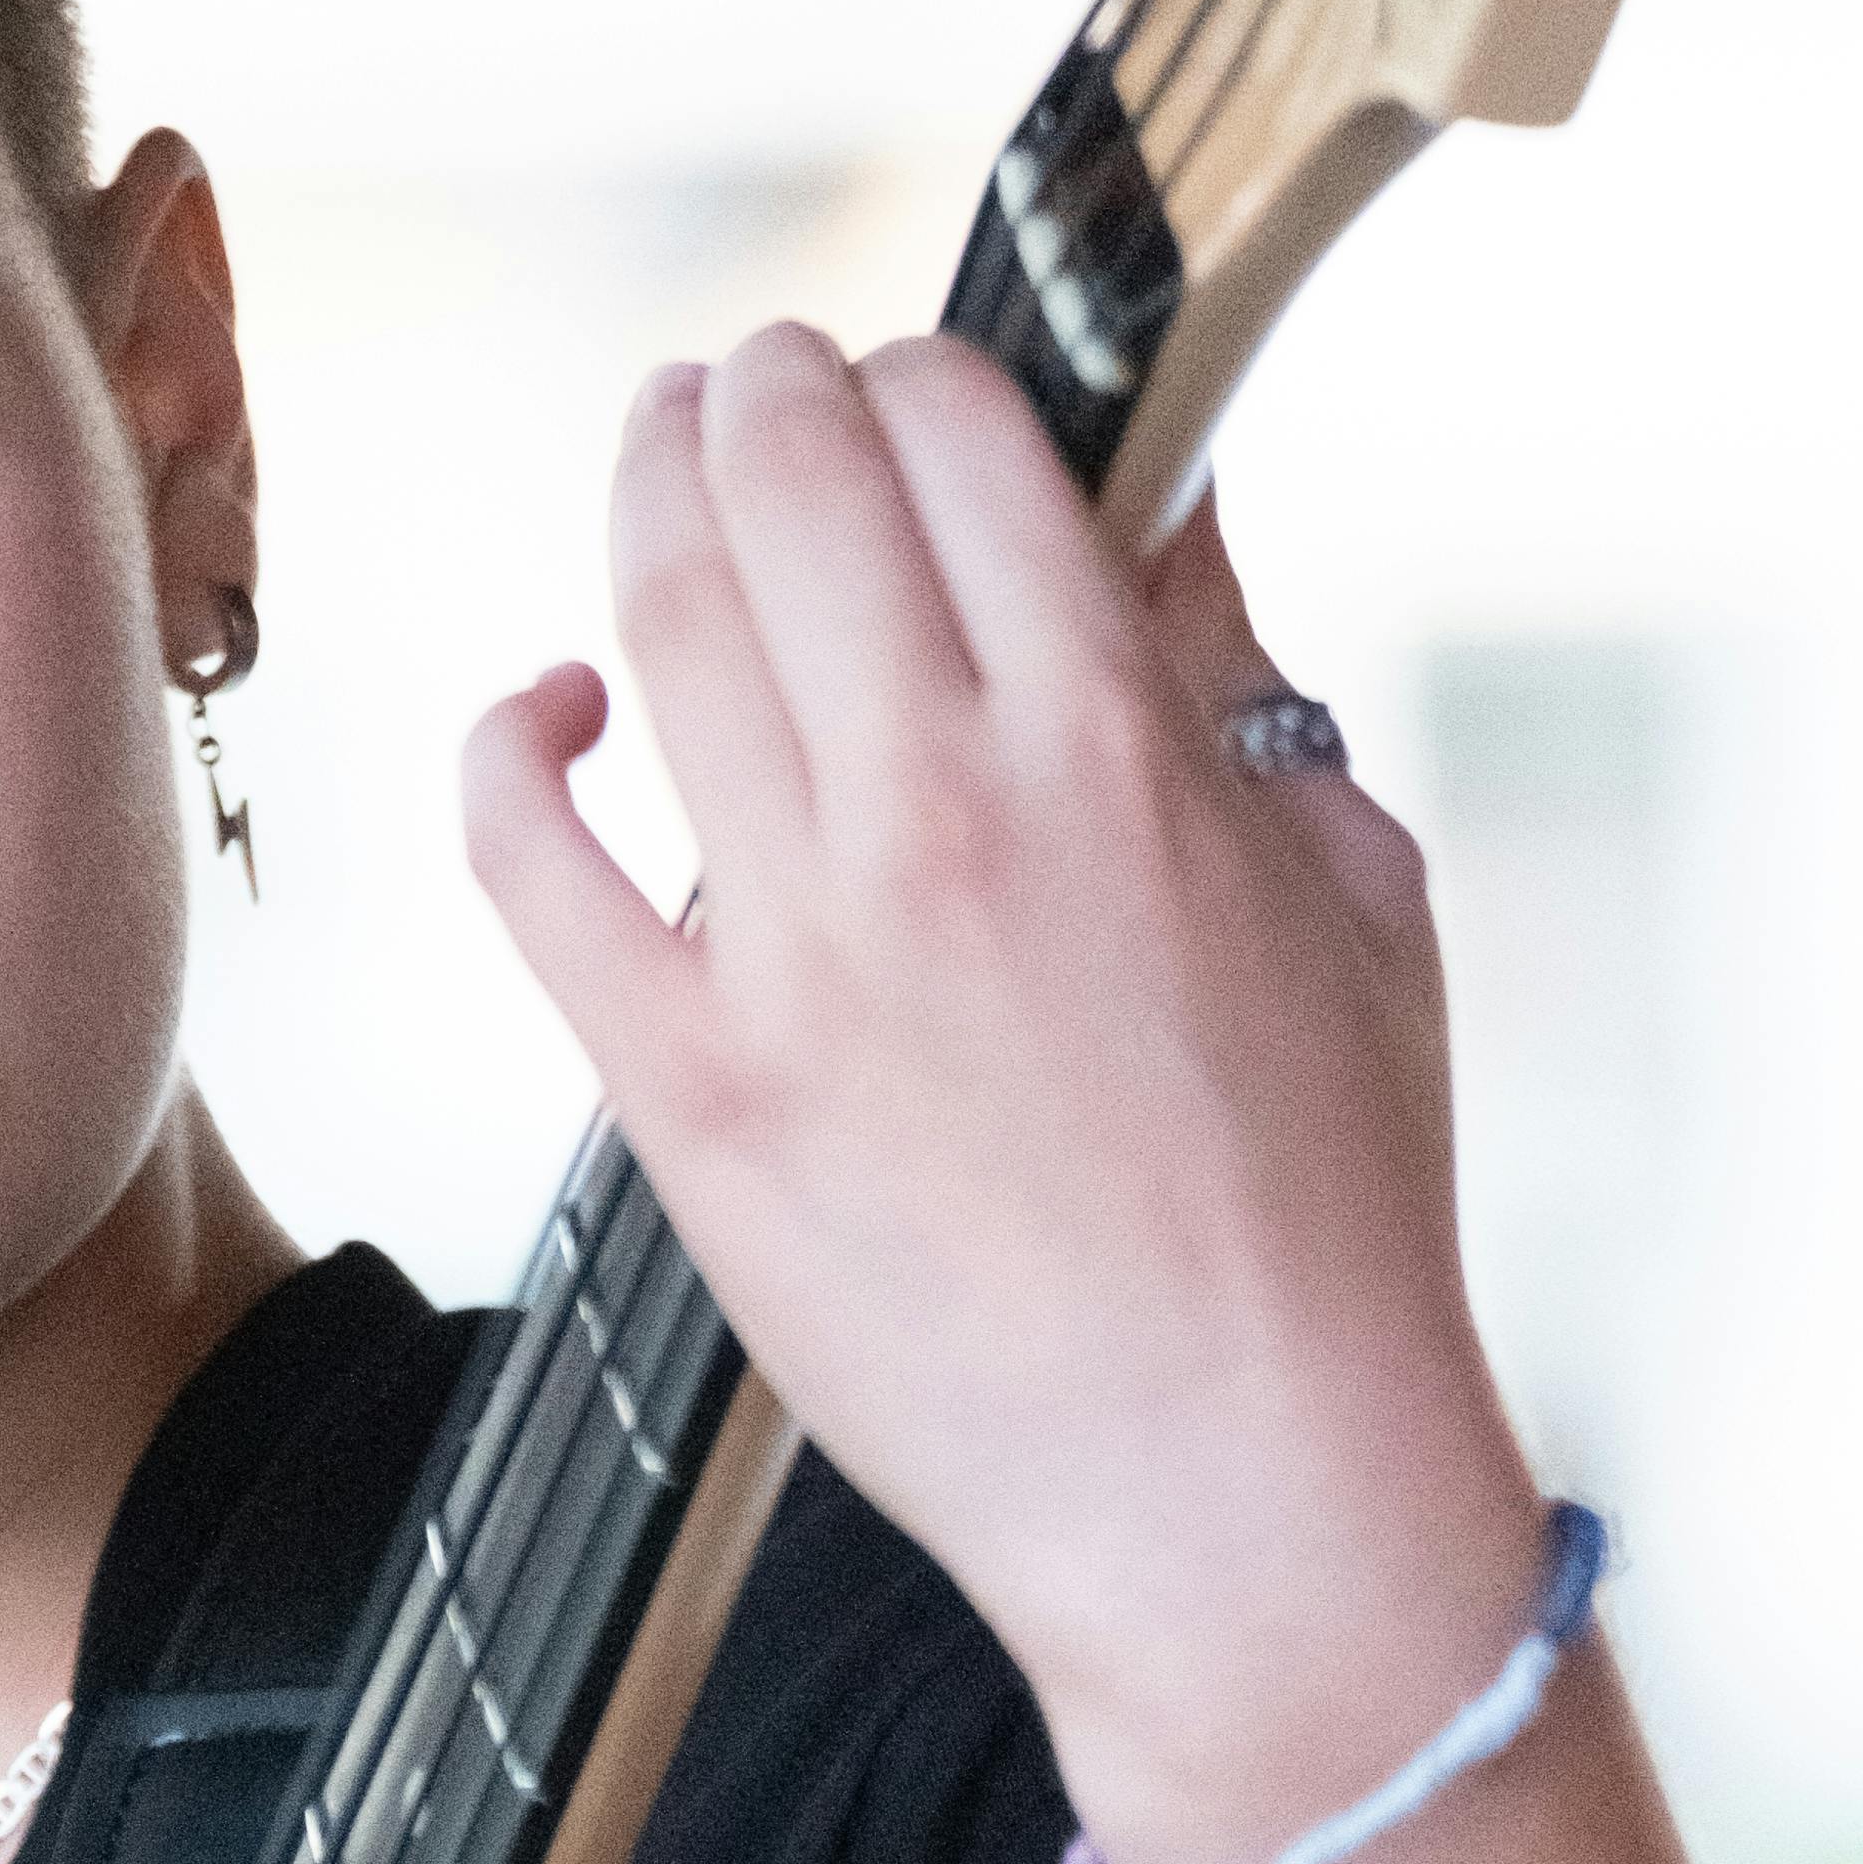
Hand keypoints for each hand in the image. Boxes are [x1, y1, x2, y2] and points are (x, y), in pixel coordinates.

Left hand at [462, 325, 1540, 1863]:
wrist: (1240, 1488)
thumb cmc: (1327, 1203)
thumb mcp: (1348, 884)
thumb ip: (1232, 672)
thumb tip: (1166, 495)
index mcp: (1116, 745)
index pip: (961, 429)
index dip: (925, 375)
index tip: (919, 395)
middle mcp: (939, 815)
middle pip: (786, 476)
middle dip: (770, 388)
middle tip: (764, 384)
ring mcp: (792, 952)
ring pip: (653, 615)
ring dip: (648, 493)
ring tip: (667, 457)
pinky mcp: (684, 1089)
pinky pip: (527, 855)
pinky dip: (514, 741)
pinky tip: (551, 710)